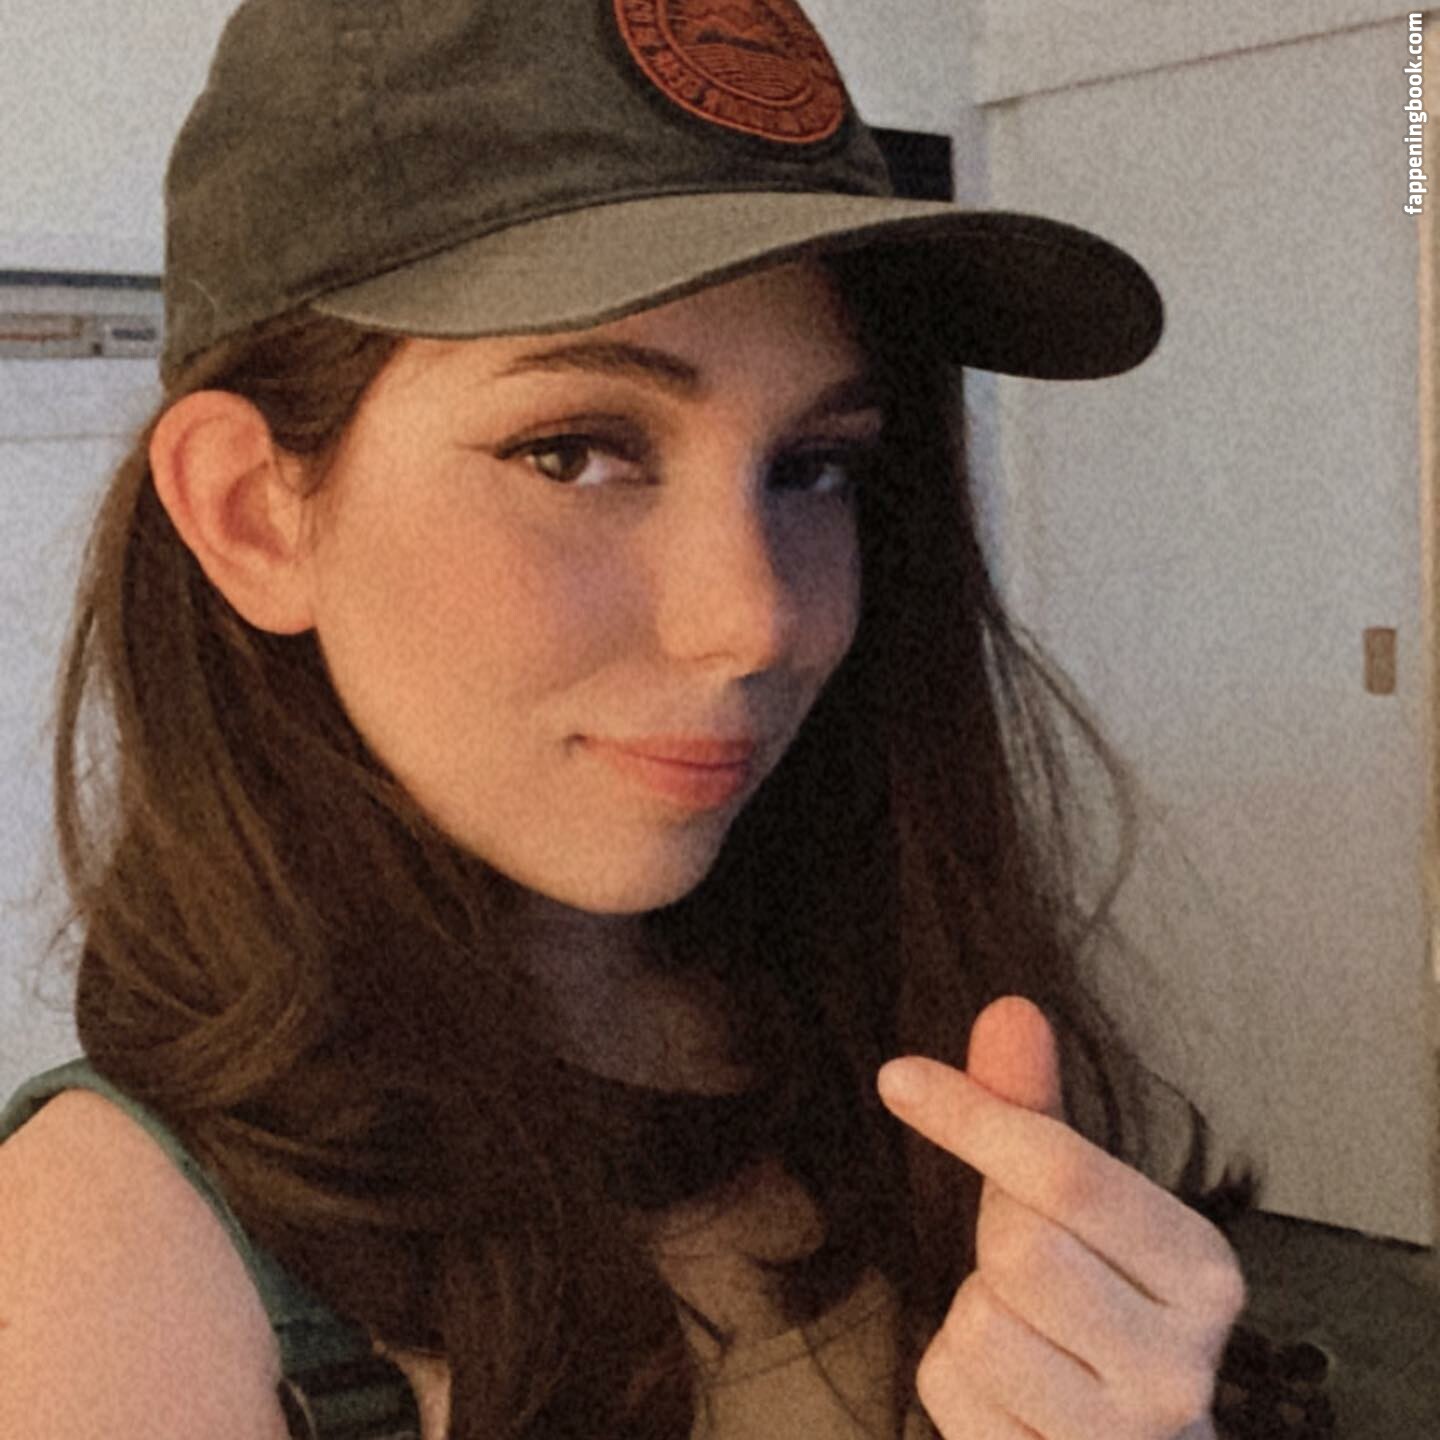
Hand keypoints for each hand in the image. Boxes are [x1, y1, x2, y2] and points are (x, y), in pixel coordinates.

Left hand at [876, 996, 1245, 1438]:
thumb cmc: (1101, 1312)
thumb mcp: (1082, 1210)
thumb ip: (1036, 1111)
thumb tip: (1008, 1008)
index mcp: (1202, 1271)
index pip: (1067, 1172)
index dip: (971, 1114)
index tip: (897, 1075)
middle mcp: (1182, 1367)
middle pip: (1018, 1249)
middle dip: (994, 1241)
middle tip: (1026, 1267)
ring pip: (977, 1323)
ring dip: (972, 1313)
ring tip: (1027, 1334)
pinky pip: (949, 1386)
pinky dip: (954, 1375)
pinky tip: (1010, 1391)